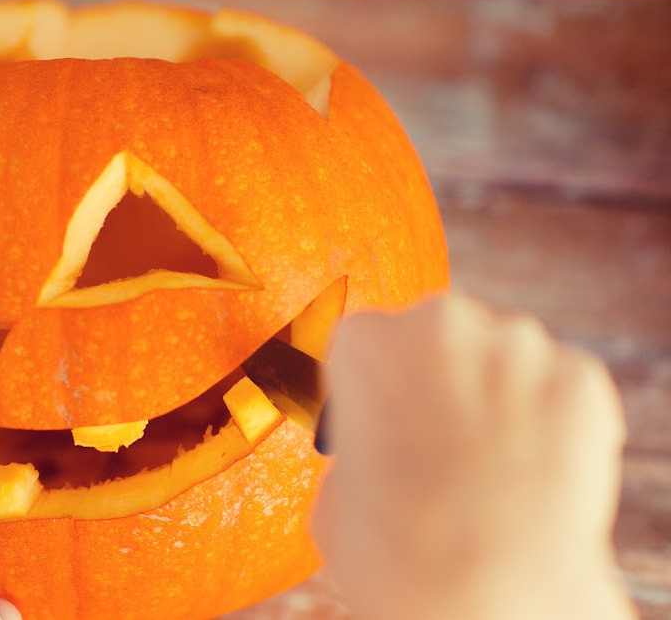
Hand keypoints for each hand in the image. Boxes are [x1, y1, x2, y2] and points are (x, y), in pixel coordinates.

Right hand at [313, 294, 635, 619]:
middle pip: (438, 336)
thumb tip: (381, 452)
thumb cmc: (394, 551)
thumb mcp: (335, 492)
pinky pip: (562, 390)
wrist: (486, 591)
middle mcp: (441, 324)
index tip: (385, 422)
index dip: (376, 388)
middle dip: (440, 381)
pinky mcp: (581, 380)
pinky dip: (553, 423)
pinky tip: (534, 474)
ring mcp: (518, 346)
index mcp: (366, 344)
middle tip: (438, 447)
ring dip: (498, 397)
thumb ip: (358, 447)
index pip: (365, 343)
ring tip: (491, 468)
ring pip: (505, 358)